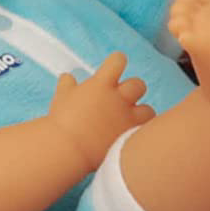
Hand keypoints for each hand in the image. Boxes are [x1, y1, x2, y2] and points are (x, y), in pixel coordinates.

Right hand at [46, 51, 154, 169]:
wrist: (69, 149)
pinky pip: (144, 132)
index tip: (114, 65)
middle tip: (121, 98)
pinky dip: (138, 132)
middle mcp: (119, 98)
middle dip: (131, 90)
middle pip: (138, 84)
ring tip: (130, 119)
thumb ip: (67, 85)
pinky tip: (130, 135)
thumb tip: (68, 77)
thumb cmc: (61, 121)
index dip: (117, 61)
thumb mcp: (61, 98)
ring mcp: (127, 118)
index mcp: (101, 84)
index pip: (118, 61)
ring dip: (141, 113)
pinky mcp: (130, 137)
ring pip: (148, 110)